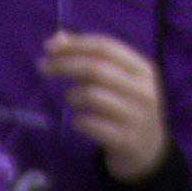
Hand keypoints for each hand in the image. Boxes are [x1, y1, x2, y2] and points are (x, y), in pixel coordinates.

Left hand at [41, 27, 171, 181]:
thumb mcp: (117, 81)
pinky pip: (89, 124)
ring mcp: (136, 116)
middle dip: (64, 65)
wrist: (148, 151)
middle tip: (43, 67)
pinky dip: (78, 121)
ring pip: (90, 95)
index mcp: (143, 69)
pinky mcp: (125, 140)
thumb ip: (89, 59)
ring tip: (73, 101)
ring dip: (72, 96)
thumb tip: (57, 39)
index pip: (105, 47)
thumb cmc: (126, 108)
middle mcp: (143, 90)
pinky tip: (81, 122)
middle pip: (95, 68)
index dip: (75, 44)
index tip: (48, 47)